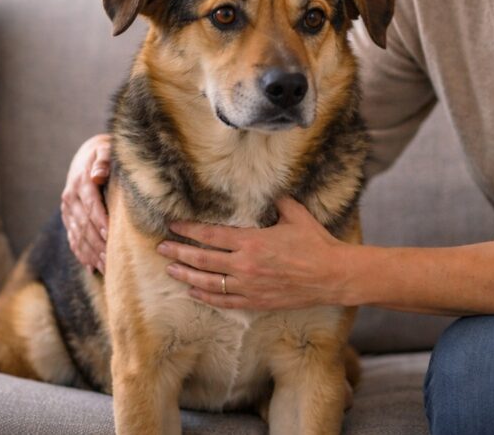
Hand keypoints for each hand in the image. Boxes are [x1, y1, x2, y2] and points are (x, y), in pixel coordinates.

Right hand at [60, 133, 111, 273]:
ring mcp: (68, 211)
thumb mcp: (105, 151)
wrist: (86, 157)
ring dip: (91, 253)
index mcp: (80, 182)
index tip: (110, 233)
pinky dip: (82, 254)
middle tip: (112, 259)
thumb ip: (103, 161)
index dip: (99, 219)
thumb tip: (98, 175)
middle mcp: (70, 198)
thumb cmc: (104, 154)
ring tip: (106, 268)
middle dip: (98, 242)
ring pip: (78, 235)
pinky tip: (92, 267)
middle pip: (84, 224)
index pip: (90, 204)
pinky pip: (73, 239)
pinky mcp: (69, 219)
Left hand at [157, 196, 351, 310]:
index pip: (211, 235)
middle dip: (179, 252)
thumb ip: (279, 202)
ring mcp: (248, 286)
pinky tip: (194, 292)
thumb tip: (272, 191)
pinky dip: (206, 297)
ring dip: (186, 275)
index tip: (174, 226)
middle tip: (162, 248)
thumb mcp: (296, 215)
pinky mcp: (256, 302)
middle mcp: (244, 265)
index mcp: (251, 242)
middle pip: (202, 259)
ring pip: (208, 282)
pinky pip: (224, 301)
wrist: (332, 275)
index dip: (189, 230)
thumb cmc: (315, 244)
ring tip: (170, 270)